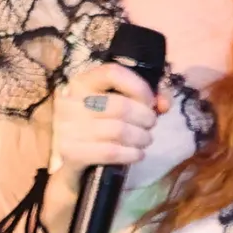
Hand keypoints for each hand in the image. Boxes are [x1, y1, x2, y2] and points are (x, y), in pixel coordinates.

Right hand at [52, 64, 169, 189]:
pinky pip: (110, 152)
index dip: (139, 86)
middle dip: (145, 117)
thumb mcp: (117, 105)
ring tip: (146, 140)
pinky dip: (130, 154)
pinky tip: (138, 154)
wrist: (69, 160)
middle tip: (151, 125)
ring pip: (118, 130)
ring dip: (141, 137)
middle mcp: (70, 102)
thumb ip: (145, 98)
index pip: (112, 73)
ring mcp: (68, 128)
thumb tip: (164, 104)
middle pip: (120, 106)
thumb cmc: (97, 125)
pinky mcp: (71, 152)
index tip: (151, 102)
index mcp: (81, 82)